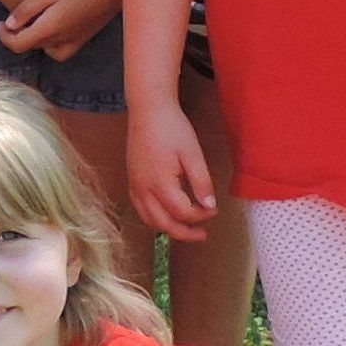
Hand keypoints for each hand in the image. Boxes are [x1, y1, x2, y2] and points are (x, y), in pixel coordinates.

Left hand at [0, 0, 121, 62]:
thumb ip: (26, 10)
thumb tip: (9, 26)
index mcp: (49, 29)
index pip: (17, 44)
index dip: (3, 36)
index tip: (0, 23)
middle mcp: (61, 40)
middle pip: (31, 46)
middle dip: (18, 34)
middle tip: (14, 17)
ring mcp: (74, 41)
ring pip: (45, 49)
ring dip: (34, 40)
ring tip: (33, 22)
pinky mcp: (84, 38)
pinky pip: (62, 51)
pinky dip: (52, 45)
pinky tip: (53, 29)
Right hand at [125, 96, 215, 239]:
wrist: (148, 110)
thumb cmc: (172, 128)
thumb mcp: (193, 154)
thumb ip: (201, 182)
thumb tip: (209, 206)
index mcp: (160, 184)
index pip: (183, 212)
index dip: (201, 215)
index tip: (214, 210)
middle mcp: (143, 189)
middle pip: (163, 224)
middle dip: (185, 232)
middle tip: (203, 234)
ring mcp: (135, 186)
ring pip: (149, 219)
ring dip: (168, 228)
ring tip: (186, 228)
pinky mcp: (132, 180)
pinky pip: (140, 208)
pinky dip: (154, 218)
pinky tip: (167, 214)